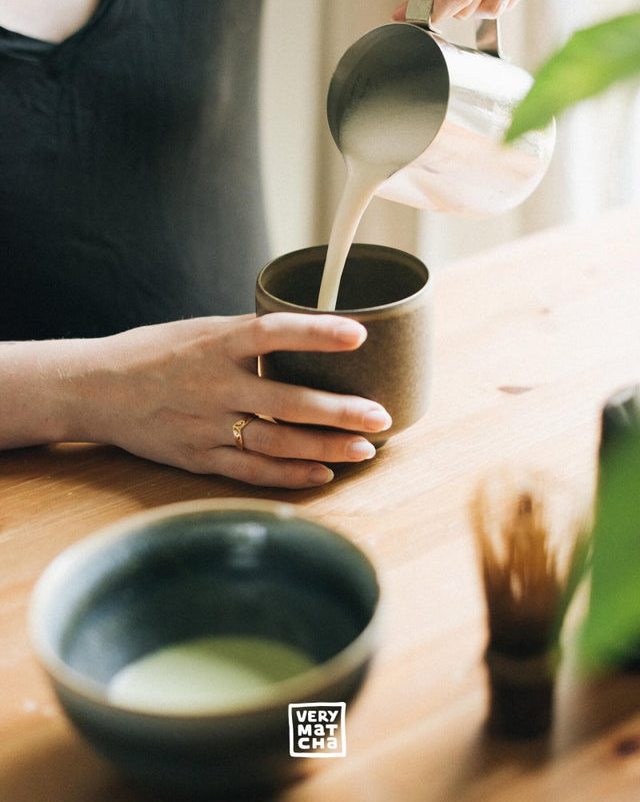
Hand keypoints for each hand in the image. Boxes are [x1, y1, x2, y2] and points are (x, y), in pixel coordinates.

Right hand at [65, 313, 391, 486]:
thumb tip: (310, 333)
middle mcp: (213, 385)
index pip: (272, 332)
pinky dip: (289, 474)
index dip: (317, 332)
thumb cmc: (154, 353)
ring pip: (276, 442)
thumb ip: (248, 336)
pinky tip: (322, 473)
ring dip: (325, 448)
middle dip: (339, 412)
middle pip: (286, 401)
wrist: (96, 389)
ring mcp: (205, 426)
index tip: (359, 332)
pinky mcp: (197, 457)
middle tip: (381, 416)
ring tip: (365, 449)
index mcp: (214, 343)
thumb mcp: (199, 330)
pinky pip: (251, 471)